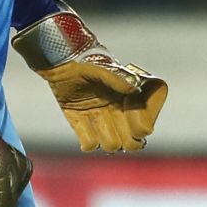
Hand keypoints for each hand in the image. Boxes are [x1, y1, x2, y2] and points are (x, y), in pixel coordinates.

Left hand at [14, 3, 167, 151]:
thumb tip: (133, 90)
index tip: (131, 108)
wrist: (58, 62)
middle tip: (118, 127)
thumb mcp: (99, 68)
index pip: (147, 119)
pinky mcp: (83, 124)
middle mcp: (120, 111)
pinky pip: (90, 144)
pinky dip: (88, 141)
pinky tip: (84, 128)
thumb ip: (116, 78)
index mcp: (131, 97)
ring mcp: (102, 119)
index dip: (143, 120)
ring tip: (97, 121)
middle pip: (134, 142)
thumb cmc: (83, 61)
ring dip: (106, 139)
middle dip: (129, 138)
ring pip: (113, 145)